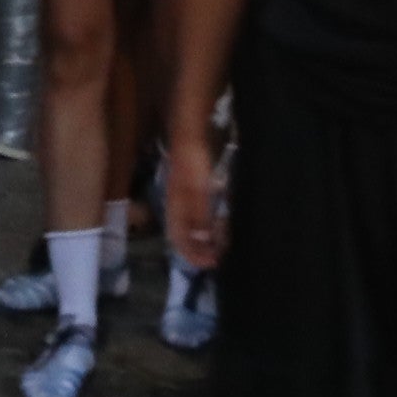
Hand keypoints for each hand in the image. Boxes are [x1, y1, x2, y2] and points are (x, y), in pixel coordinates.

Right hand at [161, 128, 222, 269]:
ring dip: (206, 235)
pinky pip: (200, 211)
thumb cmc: (193, 162)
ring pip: (193, 223)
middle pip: (185, 234)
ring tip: (222, 241)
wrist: (191, 133)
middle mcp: (177, 205)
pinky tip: (221, 218)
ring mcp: (185, 195)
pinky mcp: (194, 186)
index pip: (178, 240)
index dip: (193, 254)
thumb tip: (202, 242)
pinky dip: (210, 220)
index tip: (212, 264)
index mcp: (175, 208)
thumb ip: (199, 215)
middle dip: (200, 248)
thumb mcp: (198, 191)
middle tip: (219, 255)